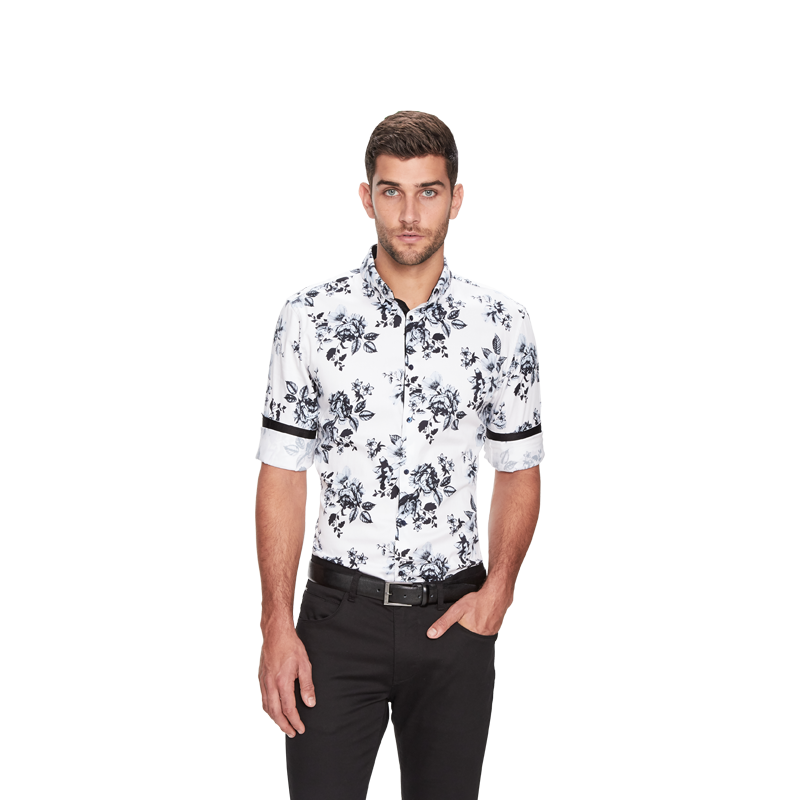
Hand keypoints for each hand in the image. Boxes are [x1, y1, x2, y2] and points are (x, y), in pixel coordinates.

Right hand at [259, 623, 315, 737]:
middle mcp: (271, 684)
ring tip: (284, 726)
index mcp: (282, 681)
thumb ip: (307, 686)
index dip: (294, 721)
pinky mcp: (262, 678)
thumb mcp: (305, 665)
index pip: (288, 709)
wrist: (276, 634)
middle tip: (292, 733)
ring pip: (267, 707)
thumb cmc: (291, 647)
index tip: (301, 729)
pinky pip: (264, 699)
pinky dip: (269, 709)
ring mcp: (264, 681)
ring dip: (275, 719)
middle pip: (275, 712)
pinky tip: (275, 711)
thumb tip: (310, 703)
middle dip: (284, 725)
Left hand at [426, 585, 511, 638]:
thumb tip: (432, 634)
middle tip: (467, 623)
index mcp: (471, 635)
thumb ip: (444, 622)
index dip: (458, 641)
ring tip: (474, 620)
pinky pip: (487, 630)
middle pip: (470, 640)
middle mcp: (482, 636)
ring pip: (479, 635)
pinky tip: (481, 618)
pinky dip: (483, 626)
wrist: (496, 593)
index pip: (461, 644)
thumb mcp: (456, 610)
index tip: (456, 638)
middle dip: (467, 634)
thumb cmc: (478, 601)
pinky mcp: (496, 628)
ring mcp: (490, 632)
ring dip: (475, 630)